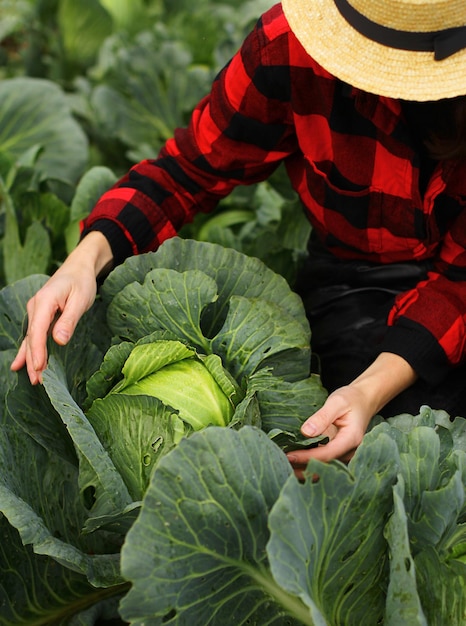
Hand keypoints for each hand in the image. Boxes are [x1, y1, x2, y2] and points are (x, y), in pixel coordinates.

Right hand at [10, 232, 112, 383]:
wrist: (78, 268)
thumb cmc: (81, 282)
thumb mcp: (80, 300)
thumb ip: (69, 319)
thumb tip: (59, 340)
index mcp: (44, 301)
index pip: (38, 330)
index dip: (38, 350)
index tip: (40, 367)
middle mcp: (35, 307)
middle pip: (31, 337)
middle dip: (33, 360)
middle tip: (38, 381)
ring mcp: (36, 311)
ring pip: (30, 338)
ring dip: (30, 358)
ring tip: (32, 378)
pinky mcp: (40, 316)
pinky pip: (32, 335)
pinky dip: (28, 350)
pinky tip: (20, 365)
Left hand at [286, 385, 373, 478]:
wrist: (363, 401)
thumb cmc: (351, 399)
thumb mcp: (337, 402)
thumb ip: (322, 417)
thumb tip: (305, 433)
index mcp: (351, 439)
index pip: (327, 454)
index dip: (307, 458)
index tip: (289, 456)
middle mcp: (349, 451)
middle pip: (324, 466)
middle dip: (303, 467)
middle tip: (280, 464)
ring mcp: (344, 454)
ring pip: (322, 467)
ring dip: (304, 468)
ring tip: (282, 464)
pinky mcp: (337, 452)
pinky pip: (322, 461)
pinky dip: (308, 462)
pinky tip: (292, 461)